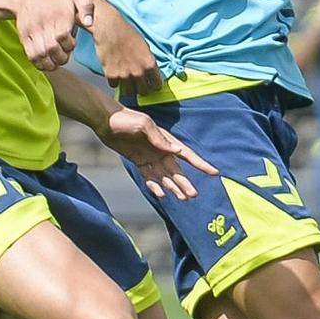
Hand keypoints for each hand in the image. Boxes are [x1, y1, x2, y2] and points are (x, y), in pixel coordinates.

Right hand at [14, 0, 90, 71]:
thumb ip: (86, 7)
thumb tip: (89, 23)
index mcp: (58, 15)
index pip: (63, 37)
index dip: (69, 45)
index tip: (71, 42)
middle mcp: (44, 24)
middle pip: (52, 48)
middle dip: (61, 57)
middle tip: (64, 55)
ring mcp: (33, 32)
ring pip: (41, 54)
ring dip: (51, 64)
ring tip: (56, 61)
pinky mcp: (24, 38)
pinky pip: (31, 56)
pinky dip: (40, 64)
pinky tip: (46, 62)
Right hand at [93, 0, 162, 93]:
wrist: (110, 29)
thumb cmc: (128, 34)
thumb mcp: (145, 48)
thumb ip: (147, 63)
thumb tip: (149, 74)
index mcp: (149, 64)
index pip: (157, 85)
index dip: (154, 85)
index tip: (151, 84)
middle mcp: (139, 72)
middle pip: (144, 92)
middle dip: (142, 88)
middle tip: (138, 84)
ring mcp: (124, 75)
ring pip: (129, 93)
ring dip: (129, 88)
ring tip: (127, 81)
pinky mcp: (111, 75)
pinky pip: (115, 86)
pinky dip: (115, 82)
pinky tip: (115, 74)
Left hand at [97, 107, 218, 199]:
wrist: (105, 120)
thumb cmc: (125, 119)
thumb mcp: (143, 125)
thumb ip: (159, 139)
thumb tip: (176, 151)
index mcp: (165, 140)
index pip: (186, 154)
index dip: (200, 164)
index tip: (214, 172)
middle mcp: (160, 150)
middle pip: (176, 170)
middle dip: (185, 182)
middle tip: (193, 195)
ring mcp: (150, 157)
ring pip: (165, 176)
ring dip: (173, 187)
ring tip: (183, 199)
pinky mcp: (139, 161)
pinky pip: (149, 176)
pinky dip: (155, 186)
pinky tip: (161, 195)